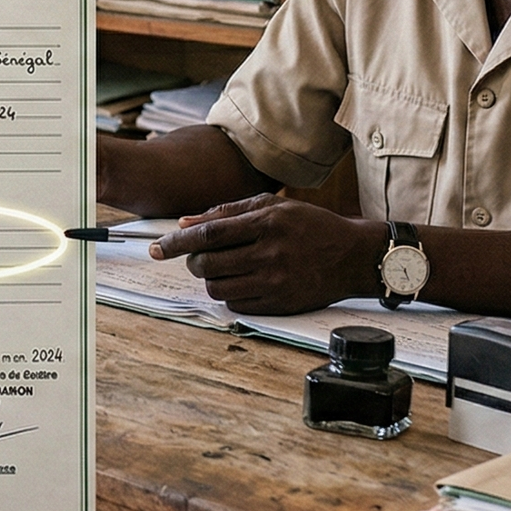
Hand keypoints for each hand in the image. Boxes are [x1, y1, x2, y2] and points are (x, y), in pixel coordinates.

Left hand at [151, 194, 384, 315]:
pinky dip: (229, 293)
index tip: (156, 249)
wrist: (354, 257)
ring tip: (222, 268)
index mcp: (267, 223)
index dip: (176, 242)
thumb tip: (185, 223)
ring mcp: (275, 282)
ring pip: (217, 287)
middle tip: (198, 257)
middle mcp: (270, 253)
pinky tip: (241, 281)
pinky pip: (236, 304)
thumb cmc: (311, 226)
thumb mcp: (274, 206)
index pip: (208, 234)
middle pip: (207, 264)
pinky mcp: (280, 305)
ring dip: (209, 279)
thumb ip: (229, 212)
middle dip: (192, 261)